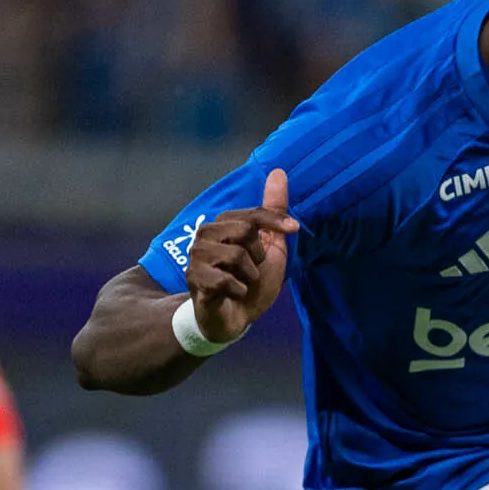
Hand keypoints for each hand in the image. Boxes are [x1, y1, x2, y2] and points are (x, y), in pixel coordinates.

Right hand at [185, 168, 297, 344]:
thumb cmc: (252, 281)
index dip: (275, 221)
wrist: (236, 317)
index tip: (294, 229)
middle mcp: (206, 234)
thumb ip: (273, 211)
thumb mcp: (271, 245)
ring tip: (241, 282)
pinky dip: (239, 291)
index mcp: (224, 223)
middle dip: (259, 256)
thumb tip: (279, 172)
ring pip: (236, 256)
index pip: (253, 213)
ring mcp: (196, 256)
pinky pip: (227, 280)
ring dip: (249, 276)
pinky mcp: (194, 278)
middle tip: (252, 270)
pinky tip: (233, 294)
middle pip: (245, 231)